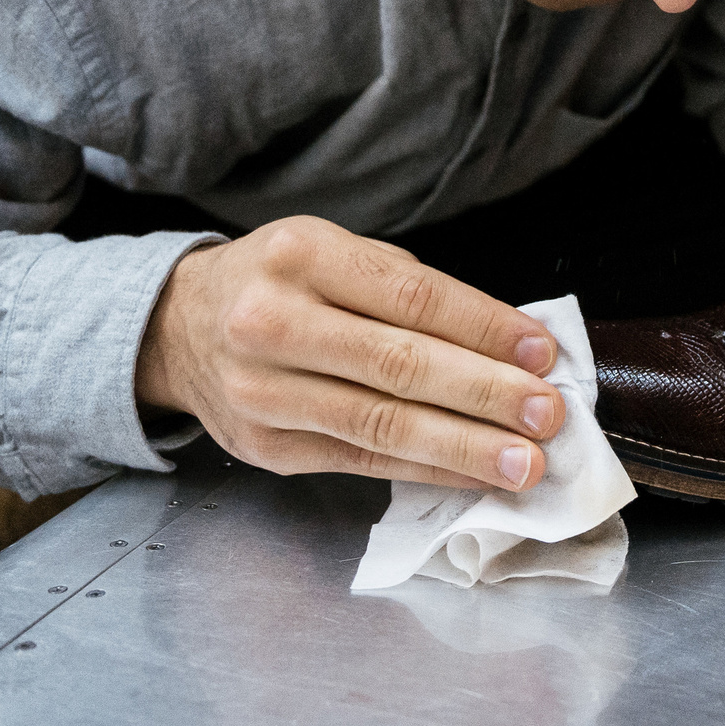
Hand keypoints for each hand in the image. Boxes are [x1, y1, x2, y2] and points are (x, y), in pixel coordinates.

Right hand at [135, 215, 563, 492]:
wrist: (176, 327)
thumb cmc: (279, 282)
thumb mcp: (332, 251)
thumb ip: (408, 290)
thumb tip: (506, 343)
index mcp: (301, 256)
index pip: (412, 297)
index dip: (484, 328)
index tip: (542, 353)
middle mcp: (272, 322)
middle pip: (399, 365)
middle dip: (485, 394)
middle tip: (548, 414)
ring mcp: (262, 391)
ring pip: (380, 424)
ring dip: (464, 447)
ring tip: (524, 462)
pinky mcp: (265, 447)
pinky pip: (360, 460)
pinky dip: (425, 469)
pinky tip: (471, 474)